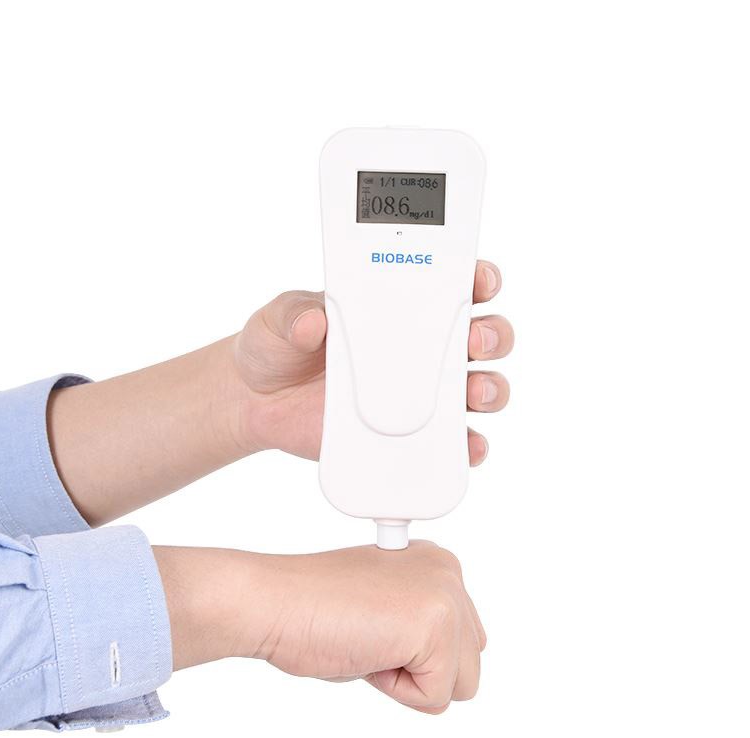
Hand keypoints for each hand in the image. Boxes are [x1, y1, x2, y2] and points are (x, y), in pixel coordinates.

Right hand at [155, 540, 485, 713]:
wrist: (275, 601)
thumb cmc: (312, 606)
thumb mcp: (383, 604)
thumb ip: (418, 618)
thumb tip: (441, 659)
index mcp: (437, 562)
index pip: (461, 639)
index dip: (411, 652)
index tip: (372, 625)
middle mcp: (448, 572)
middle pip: (469, 663)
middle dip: (420, 668)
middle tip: (369, 636)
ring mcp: (445, 597)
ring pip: (461, 684)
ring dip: (410, 680)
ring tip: (369, 641)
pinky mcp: (434, 627)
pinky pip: (435, 698)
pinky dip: (396, 690)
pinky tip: (366, 651)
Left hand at [233, 260, 513, 464]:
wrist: (258, 403)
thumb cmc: (278, 348)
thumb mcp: (277, 318)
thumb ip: (293, 314)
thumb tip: (312, 321)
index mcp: (397, 306)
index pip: (450, 285)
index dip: (477, 278)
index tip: (481, 280)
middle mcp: (419, 347)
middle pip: (480, 335)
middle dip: (492, 334)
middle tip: (477, 339)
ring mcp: (419, 393)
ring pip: (478, 386)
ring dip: (490, 388)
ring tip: (476, 392)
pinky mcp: (410, 435)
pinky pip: (451, 441)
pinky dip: (467, 445)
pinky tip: (465, 447)